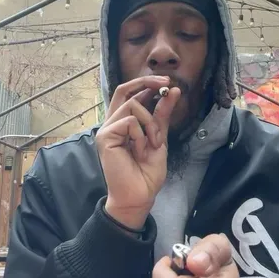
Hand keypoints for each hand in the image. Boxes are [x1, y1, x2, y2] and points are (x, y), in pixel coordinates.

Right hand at [96, 76, 180, 228]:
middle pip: (124, 90)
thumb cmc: (147, 172)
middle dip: (147, 82)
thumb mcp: (159, 137)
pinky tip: (141, 150)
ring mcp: (107, 129)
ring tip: (153, 143)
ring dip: (151, 123)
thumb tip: (173, 91)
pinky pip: (129, 122)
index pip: (129, 93)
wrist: (140, 195)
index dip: (146, 83)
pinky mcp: (105, 137)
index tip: (167, 83)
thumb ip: (162, 115)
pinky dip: (141, 135)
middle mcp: (112, 123)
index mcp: (123, 122)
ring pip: (133, 106)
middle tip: (166, 84)